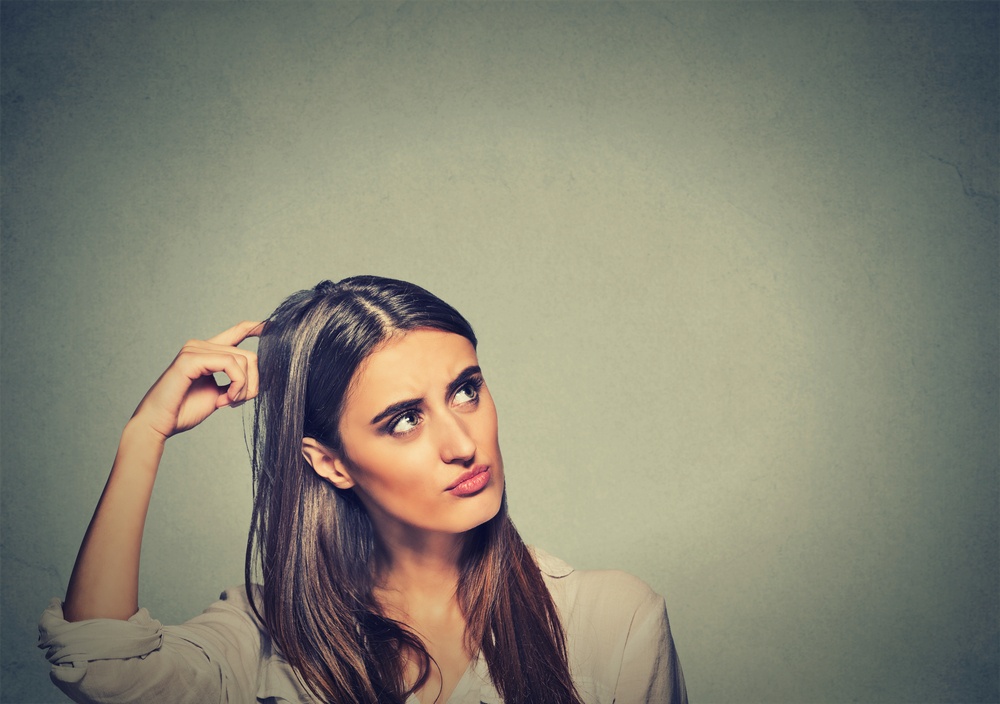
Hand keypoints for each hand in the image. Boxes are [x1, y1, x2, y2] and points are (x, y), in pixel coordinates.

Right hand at [130, 321, 262, 440]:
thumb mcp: (219, 393)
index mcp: (207, 351)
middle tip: (235, 402)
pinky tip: (224, 400)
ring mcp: (194, 349)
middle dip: (252, 384)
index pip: (238, 331)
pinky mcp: (191, 358)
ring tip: (227, 402)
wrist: (158, 424)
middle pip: (249, 355)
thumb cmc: (184, 411)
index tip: (274, 327)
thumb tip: (257, 376)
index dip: (257, 328)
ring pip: (243, 360)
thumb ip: (235, 381)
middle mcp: (200, 345)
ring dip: (243, 388)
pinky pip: (231, 365)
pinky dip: (236, 385)